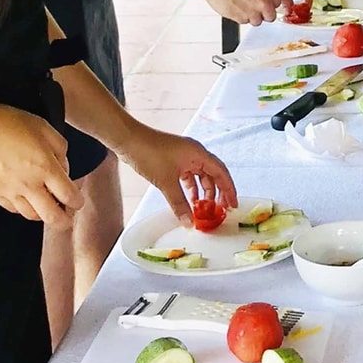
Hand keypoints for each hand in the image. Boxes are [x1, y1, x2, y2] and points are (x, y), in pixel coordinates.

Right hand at [0, 101, 81, 227]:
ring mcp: (9, 192)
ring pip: (31, 216)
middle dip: (64, 221)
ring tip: (47, 208)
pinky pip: (13, 210)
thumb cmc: (7, 122)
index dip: (77, 202)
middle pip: (51, 216)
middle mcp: (29, 185)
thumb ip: (60, 148)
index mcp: (45, 167)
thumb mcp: (43, 127)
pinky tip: (26, 202)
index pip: (68, 195)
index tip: (78, 202)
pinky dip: (23, 209)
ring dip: (43, 215)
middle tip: (67, 217)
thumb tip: (63, 168)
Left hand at [119, 125, 236, 225]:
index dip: (229, 189)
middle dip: (218, 193)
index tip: (233, 204)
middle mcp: (195, 153)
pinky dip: (191, 188)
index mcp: (198, 154)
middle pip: (213, 175)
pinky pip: (189, 176)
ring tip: (203, 209)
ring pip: (200, 176)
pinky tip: (189, 200)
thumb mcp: (166, 182)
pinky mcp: (175, 160)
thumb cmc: (149, 153)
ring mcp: (184, 156)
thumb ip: (179, 203)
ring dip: (203, 192)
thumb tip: (188, 222)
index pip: (221, 172)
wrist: (129, 140)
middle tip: (220, 210)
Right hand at [201, 0, 290, 26]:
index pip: (277, 3)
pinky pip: (244, 21)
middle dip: (264, 14)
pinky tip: (235, 6)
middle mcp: (263, 1)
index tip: (265, 3)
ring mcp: (253, 11)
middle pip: (270, 16)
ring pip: (257, 22)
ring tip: (242, 5)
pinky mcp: (241, 18)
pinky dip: (240, 16)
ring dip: (251, 16)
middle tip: (255, 8)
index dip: (270, 3)